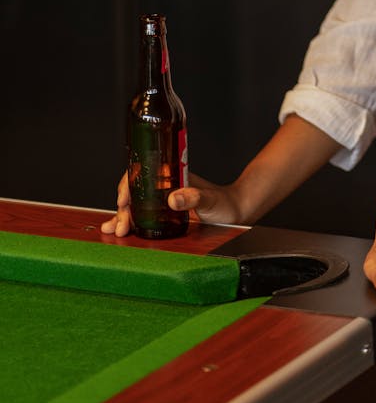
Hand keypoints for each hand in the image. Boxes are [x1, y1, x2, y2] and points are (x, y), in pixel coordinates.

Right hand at [100, 171, 243, 236]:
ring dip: (122, 215)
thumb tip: (173, 198)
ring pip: (136, 203)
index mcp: (172, 175)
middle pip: (136, 190)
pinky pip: (143, 215)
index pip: (142, 172)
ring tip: (113, 229)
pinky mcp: (165, 214)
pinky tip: (118, 229)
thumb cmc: (224, 202)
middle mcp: (165, 185)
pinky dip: (129, 221)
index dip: (128, 184)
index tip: (123, 200)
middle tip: (120, 226)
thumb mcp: (209, 199)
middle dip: (123, 207)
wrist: (235, 212)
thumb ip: (193, 198)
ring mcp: (164, 199)